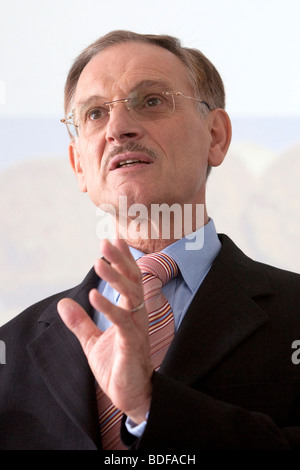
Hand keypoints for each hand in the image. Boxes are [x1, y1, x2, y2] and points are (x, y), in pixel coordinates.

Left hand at [57, 238, 152, 423]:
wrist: (132, 395)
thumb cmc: (117, 367)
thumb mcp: (93, 342)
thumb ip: (80, 322)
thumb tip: (63, 303)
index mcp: (131, 313)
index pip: (129, 280)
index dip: (123, 260)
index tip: (115, 240)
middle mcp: (137, 316)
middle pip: (133, 282)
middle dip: (120, 261)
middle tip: (106, 243)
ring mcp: (137, 329)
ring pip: (131, 297)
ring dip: (115, 278)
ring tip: (98, 263)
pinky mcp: (132, 344)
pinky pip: (122, 321)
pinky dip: (109, 307)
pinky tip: (94, 294)